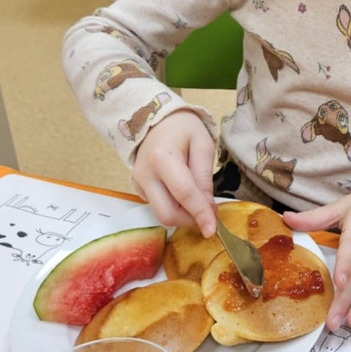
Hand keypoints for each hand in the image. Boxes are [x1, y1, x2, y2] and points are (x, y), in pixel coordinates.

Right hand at [131, 109, 217, 235]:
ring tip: (197, 199)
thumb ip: (204, 176)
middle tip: (209, 212)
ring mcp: (139, 184)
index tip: (212, 230)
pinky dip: (175, 207)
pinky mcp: (138, 190)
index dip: (200, 214)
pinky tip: (182, 193)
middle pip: (167, 213)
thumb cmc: (182, 129)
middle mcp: (145, 175)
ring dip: (184, 215)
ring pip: (162, 214)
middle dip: (191, 220)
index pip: (184, 194)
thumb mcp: (203, 144)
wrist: (154, 121)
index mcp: (162, 159)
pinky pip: (158, 207)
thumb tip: (208, 207)